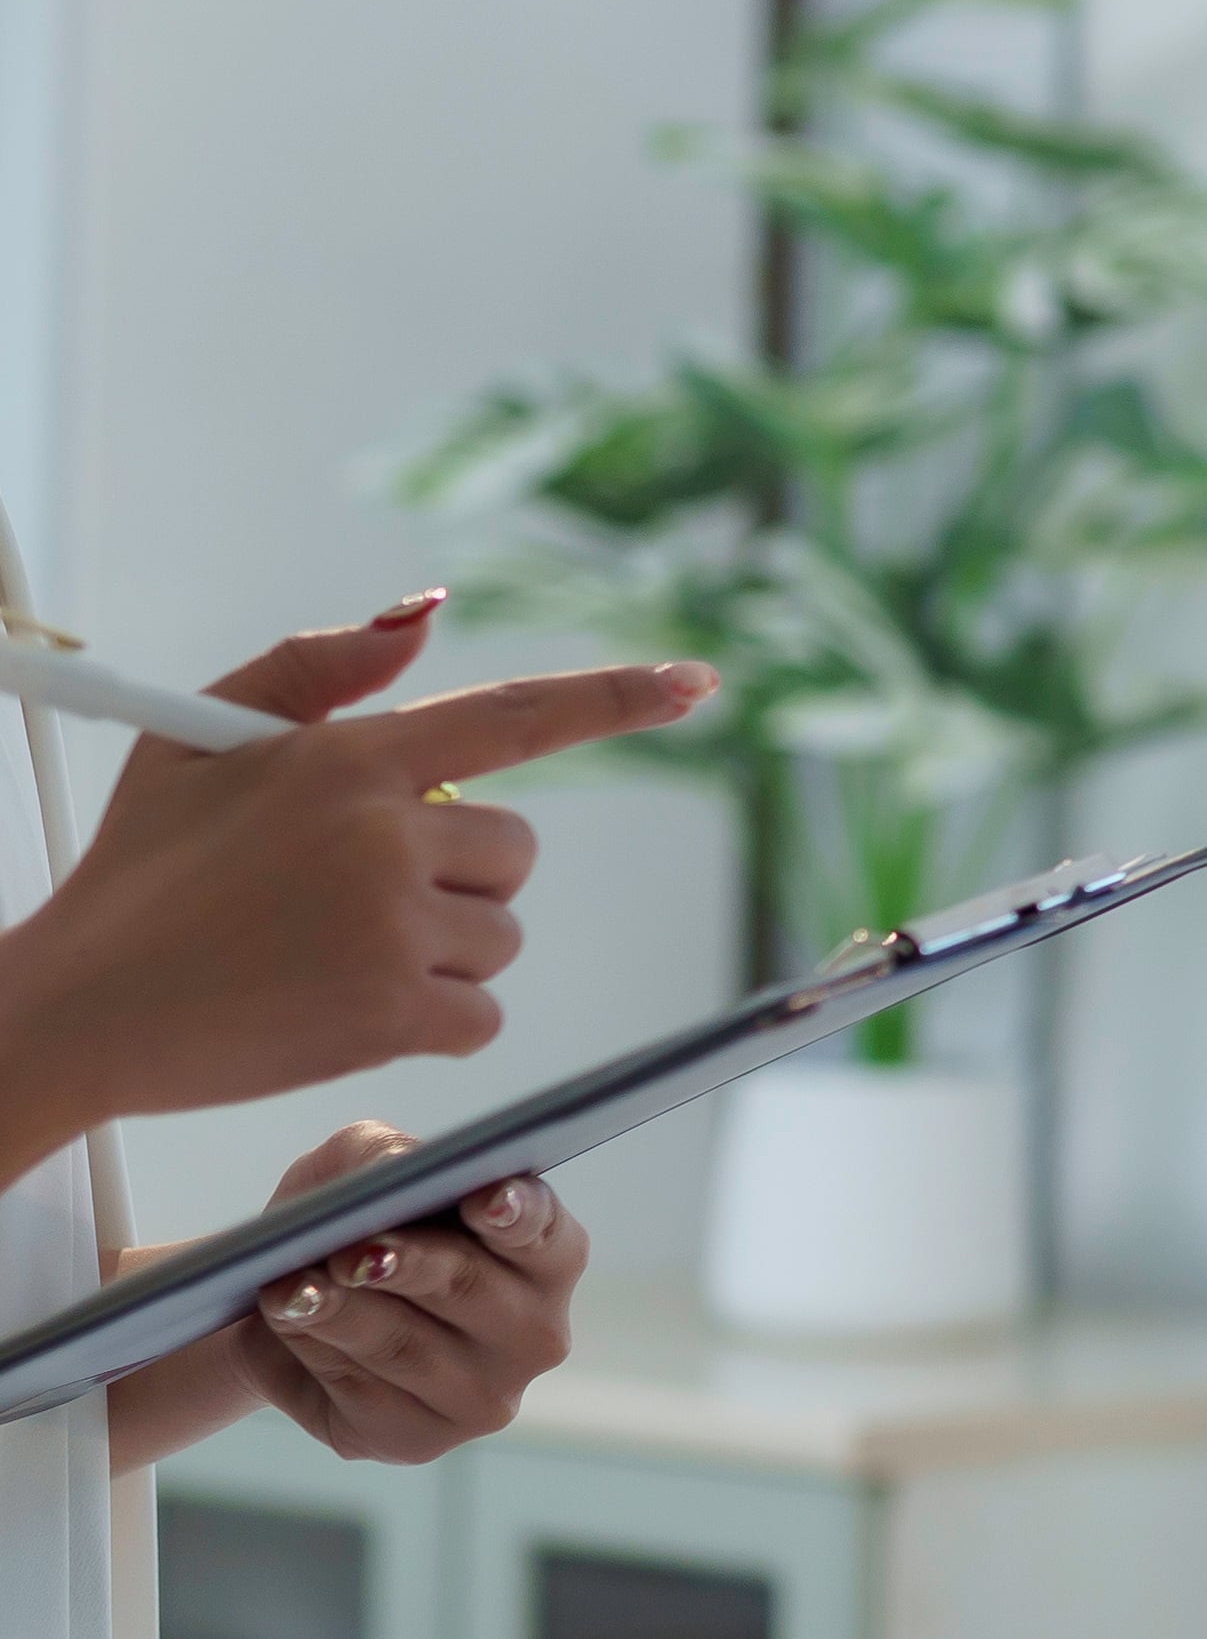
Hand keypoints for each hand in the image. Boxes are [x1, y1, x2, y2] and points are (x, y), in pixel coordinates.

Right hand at [0, 597, 713, 1179]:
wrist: (75, 1008)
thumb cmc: (138, 872)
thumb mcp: (199, 743)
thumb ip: (314, 672)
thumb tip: (427, 617)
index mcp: (348, 758)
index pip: (514, 715)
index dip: (617, 697)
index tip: (698, 682)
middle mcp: (383, 831)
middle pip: (514, 850)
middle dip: (461, 877)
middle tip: (354, 902)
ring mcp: (390, 923)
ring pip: (500, 935)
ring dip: (442, 952)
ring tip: (329, 957)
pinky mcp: (390, 1011)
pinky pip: (479, 1013)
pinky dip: (433, 1021)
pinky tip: (345, 1010)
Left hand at [105, 1139, 587, 1470]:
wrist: (293, 1307)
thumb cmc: (352, 1223)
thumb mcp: (358, 1167)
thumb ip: (381, 1154)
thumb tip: (393, 1169)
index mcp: (547, 1256)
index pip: (545, 1233)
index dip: (516, 1214)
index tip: (482, 1198)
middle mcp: (536, 1333)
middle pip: (469, 1288)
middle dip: (407, 1265)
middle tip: (352, 1252)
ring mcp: (486, 1397)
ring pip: (406, 1347)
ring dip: (339, 1314)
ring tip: (286, 1289)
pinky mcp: (420, 1440)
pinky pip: (362, 1395)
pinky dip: (314, 1354)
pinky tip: (285, 1325)